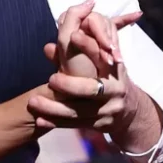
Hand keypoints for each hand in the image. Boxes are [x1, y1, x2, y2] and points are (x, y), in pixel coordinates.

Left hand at [28, 0, 143, 129]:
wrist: (129, 110)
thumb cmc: (107, 78)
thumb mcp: (102, 63)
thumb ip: (79, 52)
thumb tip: (48, 47)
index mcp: (113, 68)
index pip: (101, 55)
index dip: (88, 45)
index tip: (72, 36)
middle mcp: (114, 89)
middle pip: (90, 88)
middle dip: (69, 84)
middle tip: (50, 79)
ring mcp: (108, 110)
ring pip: (79, 111)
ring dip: (54, 107)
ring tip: (33, 102)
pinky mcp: (100, 126)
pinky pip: (76, 125)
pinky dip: (56, 123)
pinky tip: (40, 120)